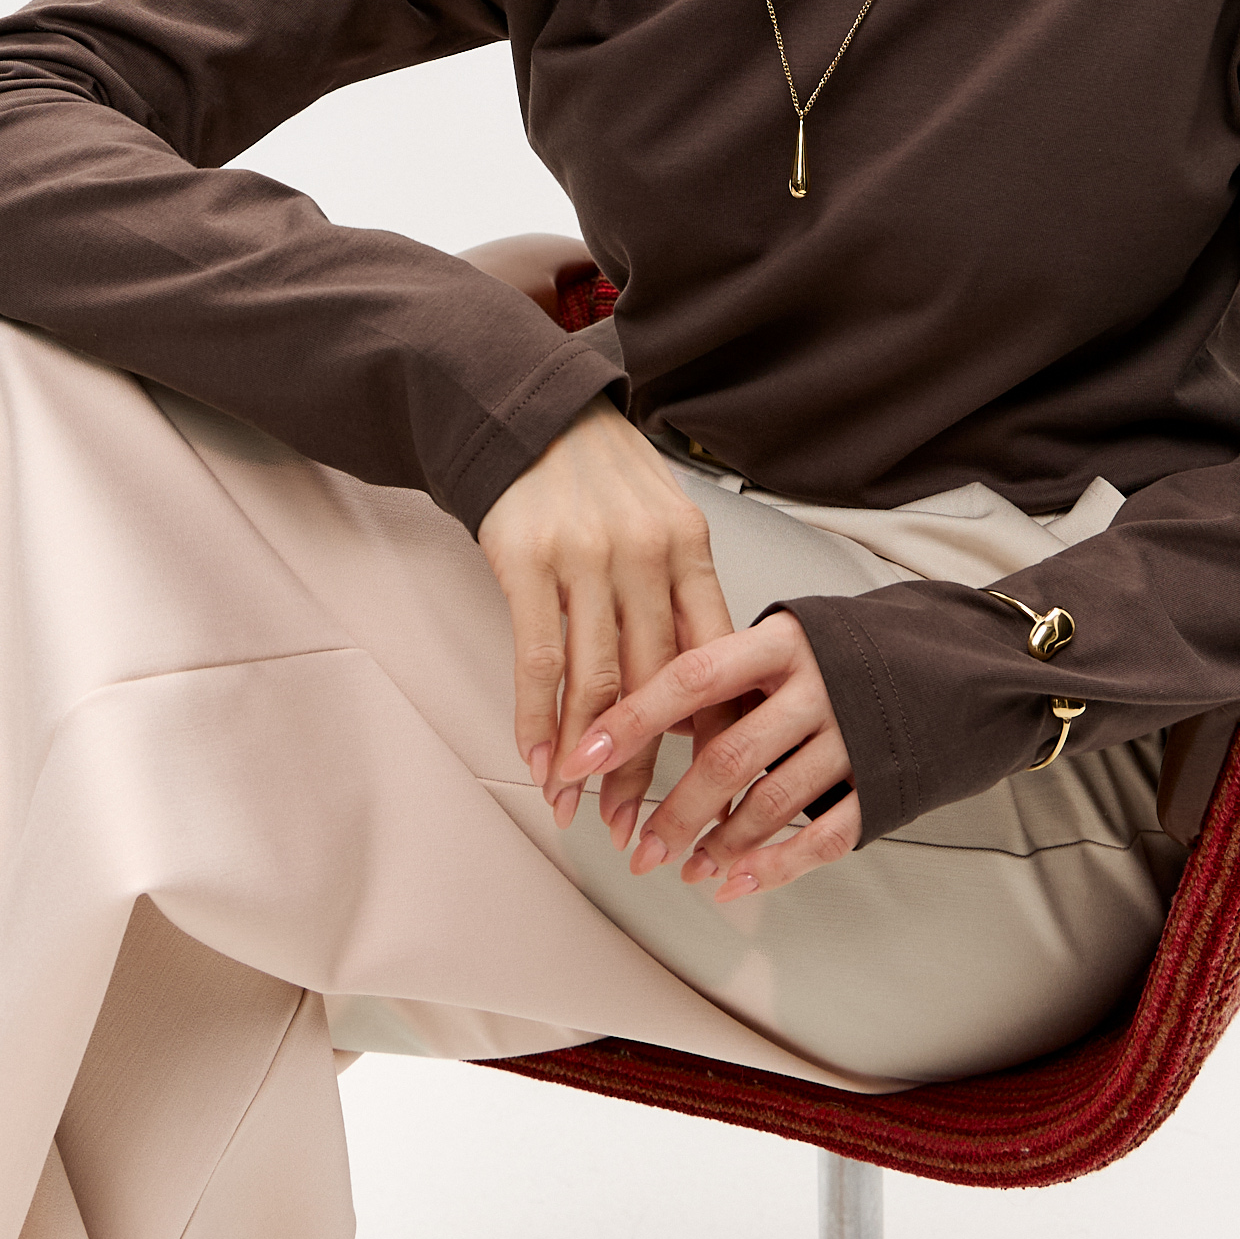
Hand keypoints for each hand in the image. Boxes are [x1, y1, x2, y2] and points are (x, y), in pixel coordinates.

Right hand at [478, 398, 734, 843]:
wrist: (532, 413)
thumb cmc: (605, 480)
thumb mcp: (664, 522)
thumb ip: (682, 595)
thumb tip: (704, 690)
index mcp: (690, 546)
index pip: (710, 657)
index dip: (707, 730)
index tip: (707, 788)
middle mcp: (645, 553)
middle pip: (655, 683)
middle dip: (645, 765)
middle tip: (638, 825)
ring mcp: (586, 557)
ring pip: (596, 681)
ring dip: (586, 757)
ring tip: (577, 809)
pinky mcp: (528, 560)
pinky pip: (537, 658)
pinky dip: (537, 719)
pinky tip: (538, 760)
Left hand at [550, 612, 862, 901]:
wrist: (958, 663)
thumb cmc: (848, 654)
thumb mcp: (789, 637)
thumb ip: (727, 670)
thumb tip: (636, 713)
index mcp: (782, 641)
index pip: (691, 676)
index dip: (633, 718)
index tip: (582, 759)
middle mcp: (817, 685)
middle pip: (728, 754)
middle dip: (674, 810)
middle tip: (637, 849)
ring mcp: (852, 736)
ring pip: (770, 801)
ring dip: (718, 844)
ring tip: (683, 869)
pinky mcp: (881, 782)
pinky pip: (822, 835)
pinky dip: (774, 866)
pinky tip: (736, 881)